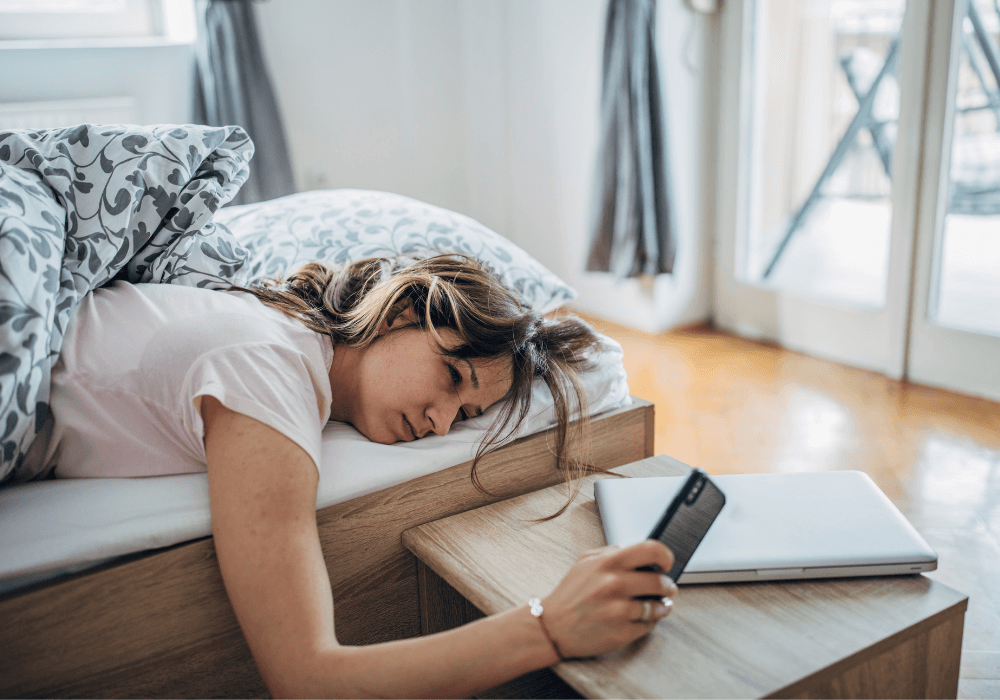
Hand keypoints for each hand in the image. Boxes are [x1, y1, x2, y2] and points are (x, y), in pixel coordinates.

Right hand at [539, 540, 677, 658]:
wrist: (552, 627)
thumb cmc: (570, 594)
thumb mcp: (585, 562)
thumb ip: (611, 552)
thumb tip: (638, 552)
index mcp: (608, 563)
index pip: (652, 550)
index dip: (665, 556)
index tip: (666, 564)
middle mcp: (614, 584)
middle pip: (660, 582)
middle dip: (668, 586)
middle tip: (667, 588)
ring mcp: (619, 610)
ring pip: (658, 606)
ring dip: (661, 606)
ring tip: (655, 605)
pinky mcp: (622, 633)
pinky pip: (648, 626)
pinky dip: (649, 622)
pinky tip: (640, 618)